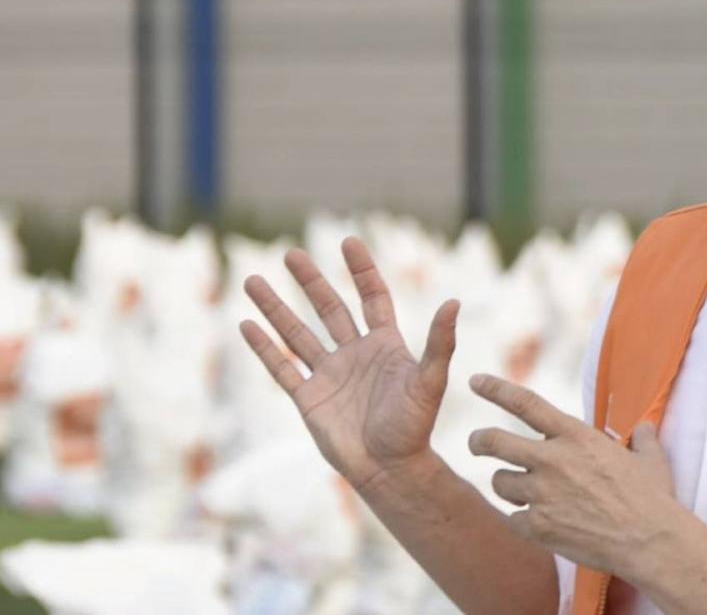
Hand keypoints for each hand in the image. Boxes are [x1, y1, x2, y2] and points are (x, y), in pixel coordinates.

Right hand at [239, 237, 457, 492]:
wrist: (389, 469)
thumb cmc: (415, 427)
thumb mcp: (430, 381)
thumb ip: (440, 343)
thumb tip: (454, 301)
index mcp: (385, 345)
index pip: (372, 298)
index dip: (361, 271)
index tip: (348, 242)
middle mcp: (354, 354)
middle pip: (329, 308)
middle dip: (310, 281)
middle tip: (290, 253)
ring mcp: (329, 375)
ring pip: (297, 333)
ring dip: (276, 308)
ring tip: (252, 280)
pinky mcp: (308, 399)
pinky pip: (282, 367)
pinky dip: (263, 347)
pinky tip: (245, 325)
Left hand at [467, 374, 682, 576]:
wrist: (650, 541)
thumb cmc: (654, 498)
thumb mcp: (650, 459)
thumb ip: (642, 439)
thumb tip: (645, 428)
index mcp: (575, 435)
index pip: (525, 402)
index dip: (495, 389)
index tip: (475, 381)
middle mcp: (552, 459)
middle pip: (494, 441)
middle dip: (478, 441)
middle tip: (476, 444)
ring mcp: (542, 494)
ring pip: (499, 482)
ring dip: (505, 485)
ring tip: (519, 491)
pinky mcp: (538, 526)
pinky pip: (512, 519)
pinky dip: (520, 521)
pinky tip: (537, 524)